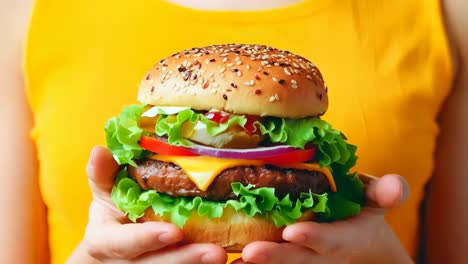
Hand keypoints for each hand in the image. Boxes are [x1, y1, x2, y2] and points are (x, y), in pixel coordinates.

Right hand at [67, 146, 226, 263]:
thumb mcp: (105, 194)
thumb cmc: (114, 215)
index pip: (123, 243)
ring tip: (225, 255)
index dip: (146, 238)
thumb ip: (103, 175)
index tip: (173, 231)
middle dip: (186, 258)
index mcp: (107, 242)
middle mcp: (127, 263)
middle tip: (216, 252)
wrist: (113, 245)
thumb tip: (99, 150)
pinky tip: (235, 262)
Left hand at [232, 174, 412, 263]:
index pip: (327, 240)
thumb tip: (397, 186)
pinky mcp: (286, 258)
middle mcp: (317, 253)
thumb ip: (385, 193)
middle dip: (274, 257)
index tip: (293, 232)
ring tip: (232, 261)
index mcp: (340, 238)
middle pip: (294, 259)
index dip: (313, 237)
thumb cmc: (360, 211)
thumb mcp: (375, 201)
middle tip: (250, 253)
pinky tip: (226, 261)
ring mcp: (300, 259)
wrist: (356, 241)